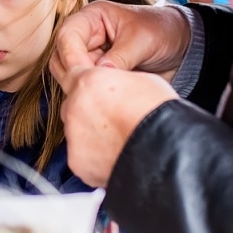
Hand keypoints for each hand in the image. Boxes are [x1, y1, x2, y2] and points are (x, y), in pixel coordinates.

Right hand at [50, 2, 191, 84]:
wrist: (182, 46)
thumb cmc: (162, 31)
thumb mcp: (142, 41)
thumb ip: (120, 57)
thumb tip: (99, 75)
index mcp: (94, 17)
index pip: (67, 35)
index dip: (72, 56)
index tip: (85, 75)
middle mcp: (87, 36)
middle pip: (62, 56)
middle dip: (75, 73)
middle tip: (94, 89)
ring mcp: (91, 56)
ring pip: (70, 74)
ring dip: (84, 85)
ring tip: (104, 94)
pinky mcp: (99, 73)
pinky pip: (85, 85)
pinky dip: (92, 93)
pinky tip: (107, 99)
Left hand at [57, 66, 178, 186]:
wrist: (162, 150)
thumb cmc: (158, 113)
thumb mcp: (141, 80)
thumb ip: (114, 78)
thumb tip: (112, 82)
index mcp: (87, 81)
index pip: (70, 70)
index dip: (85, 80)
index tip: (94, 87)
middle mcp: (73, 106)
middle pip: (73, 103)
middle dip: (88, 107)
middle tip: (113, 115)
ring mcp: (73, 135)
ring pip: (76, 129)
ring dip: (91, 131)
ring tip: (119, 137)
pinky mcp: (77, 161)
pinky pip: (82, 154)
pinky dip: (95, 154)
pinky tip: (116, 152)